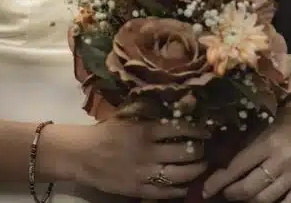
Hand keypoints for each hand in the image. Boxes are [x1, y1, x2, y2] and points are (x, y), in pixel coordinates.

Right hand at [53, 117, 211, 198]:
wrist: (83, 154)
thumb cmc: (110, 129)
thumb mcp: (131, 112)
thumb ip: (157, 106)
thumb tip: (188, 98)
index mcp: (146, 130)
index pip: (182, 128)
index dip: (199, 130)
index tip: (207, 130)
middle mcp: (148, 152)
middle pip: (186, 153)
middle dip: (201, 151)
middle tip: (206, 148)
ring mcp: (144, 174)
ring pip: (181, 174)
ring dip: (197, 170)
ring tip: (202, 165)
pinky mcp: (139, 190)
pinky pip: (167, 192)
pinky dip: (181, 188)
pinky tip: (187, 183)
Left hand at [202, 99, 290, 202]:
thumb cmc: (282, 119)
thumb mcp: (260, 126)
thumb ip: (243, 146)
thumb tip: (218, 164)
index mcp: (269, 143)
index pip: (237, 168)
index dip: (218, 182)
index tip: (206, 190)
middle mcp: (283, 160)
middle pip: (250, 189)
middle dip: (231, 193)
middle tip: (224, 191)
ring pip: (266, 200)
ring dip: (248, 201)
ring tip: (241, 196)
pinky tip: (261, 202)